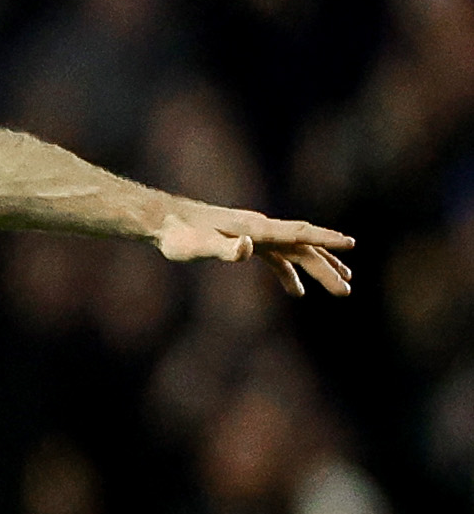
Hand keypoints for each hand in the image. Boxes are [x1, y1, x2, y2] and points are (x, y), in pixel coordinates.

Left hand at [155, 202, 354, 295]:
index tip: (352, 243)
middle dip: (327, 268)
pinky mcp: (246, 242)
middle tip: (347, 291)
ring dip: (317, 268)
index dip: (326, 239)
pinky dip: (289, 273)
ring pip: (295, 251)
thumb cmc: (177, 235)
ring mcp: (255, 235)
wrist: (162, 222)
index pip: (299, 233)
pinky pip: (277, 258)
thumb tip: (248, 248)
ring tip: (342, 285)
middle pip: (303, 247)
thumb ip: (223, 248)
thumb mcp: (197, 246)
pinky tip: (297, 292)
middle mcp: (261, 229)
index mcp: (256, 229)